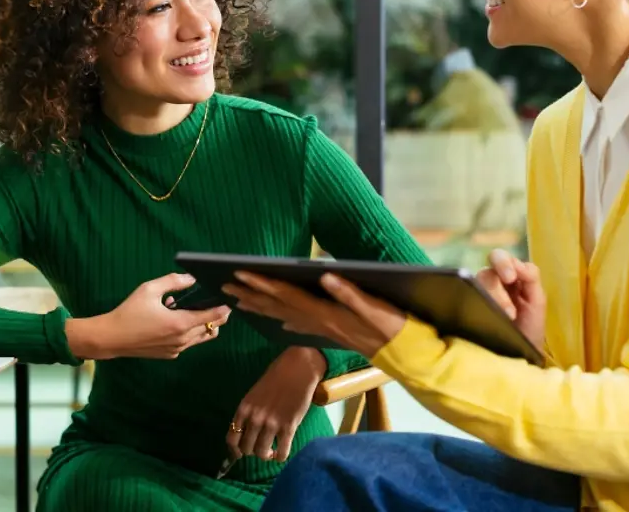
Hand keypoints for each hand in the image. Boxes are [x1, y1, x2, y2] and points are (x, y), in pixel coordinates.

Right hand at [66, 273, 229, 359]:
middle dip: (218, 316)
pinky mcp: (170, 355)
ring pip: (202, 338)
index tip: (231, 301)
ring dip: (205, 325)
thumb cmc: (129, 312)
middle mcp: (182, 340)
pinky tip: (176, 320)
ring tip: (196, 311)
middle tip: (220, 304)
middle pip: (212, 329)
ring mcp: (177, 349)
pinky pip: (189, 343)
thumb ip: (173, 281)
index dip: (224, 308)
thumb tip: (191, 278)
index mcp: (180, 323)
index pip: (212, 316)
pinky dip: (190, 332)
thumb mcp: (149, 289)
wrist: (111, 338)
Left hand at [221, 272, 405, 357]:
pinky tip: (277, 319)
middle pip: (276, 306)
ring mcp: (321, 327)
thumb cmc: (392, 327)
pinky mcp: (329, 330)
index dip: (261, 283)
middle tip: (223, 285)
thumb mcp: (374, 307)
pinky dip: (283, 318)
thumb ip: (350, 291)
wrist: (405, 354)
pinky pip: (298, 324)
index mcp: (323, 311)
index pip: (285, 294)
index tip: (239, 274)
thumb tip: (326, 274)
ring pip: (283, 315)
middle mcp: (317, 320)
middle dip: (249, 294)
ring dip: (259, 306)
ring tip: (238, 299)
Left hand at [227, 346, 325, 462]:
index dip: (234, 451)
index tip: (240, 454)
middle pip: (246, 449)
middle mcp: (255, 418)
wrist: (297, 370)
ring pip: (262, 453)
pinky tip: (281, 453)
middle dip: (252, 452)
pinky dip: (280, 457)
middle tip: (259, 447)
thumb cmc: (275, 379)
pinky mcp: (289, 427)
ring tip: (271, 451)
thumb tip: (245, 434)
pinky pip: (282, 452)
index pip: (231, 438)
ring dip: (266, 455)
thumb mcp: (253, 395)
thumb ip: (248, 413)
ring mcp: (271, 424)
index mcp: (244, 409)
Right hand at [476, 248, 545, 350]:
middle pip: (486, 271)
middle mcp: (491, 282)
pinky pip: (466, 295)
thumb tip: (517, 263)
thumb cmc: (530, 328)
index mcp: (509, 276)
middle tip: (508, 309)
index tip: (511, 278)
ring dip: (493, 299)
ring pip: (476, 285)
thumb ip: (531, 277)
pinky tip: (488, 316)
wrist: (521, 355)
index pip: (500, 258)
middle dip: (496, 286)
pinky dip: (478, 303)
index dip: (504, 263)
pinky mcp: (468, 305)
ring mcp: (478, 294)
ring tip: (506, 318)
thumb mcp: (537, 301)